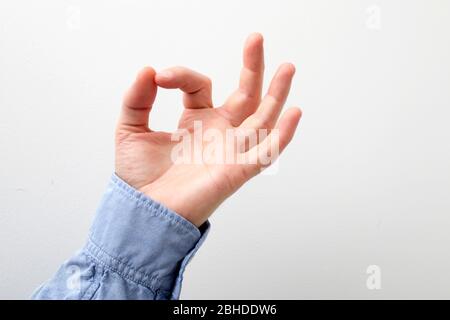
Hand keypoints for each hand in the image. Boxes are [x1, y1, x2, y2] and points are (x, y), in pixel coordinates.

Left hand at [115, 33, 301, 226]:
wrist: (143, 211)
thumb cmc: (140, 178)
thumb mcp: (131, 129)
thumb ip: (137, 99)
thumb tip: (149, 70)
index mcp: (195, 121)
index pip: (199, 85)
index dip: (182, 75)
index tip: (160, 77)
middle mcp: (218, 133)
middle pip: (245, 95)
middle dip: (253, 67)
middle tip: (256, 39)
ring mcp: (231, 150)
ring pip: (263, 118)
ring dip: (277, 93)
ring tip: (288, 67)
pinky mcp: (238, 170)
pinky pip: (268, 151)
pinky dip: (284, 134)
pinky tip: (294, 112)